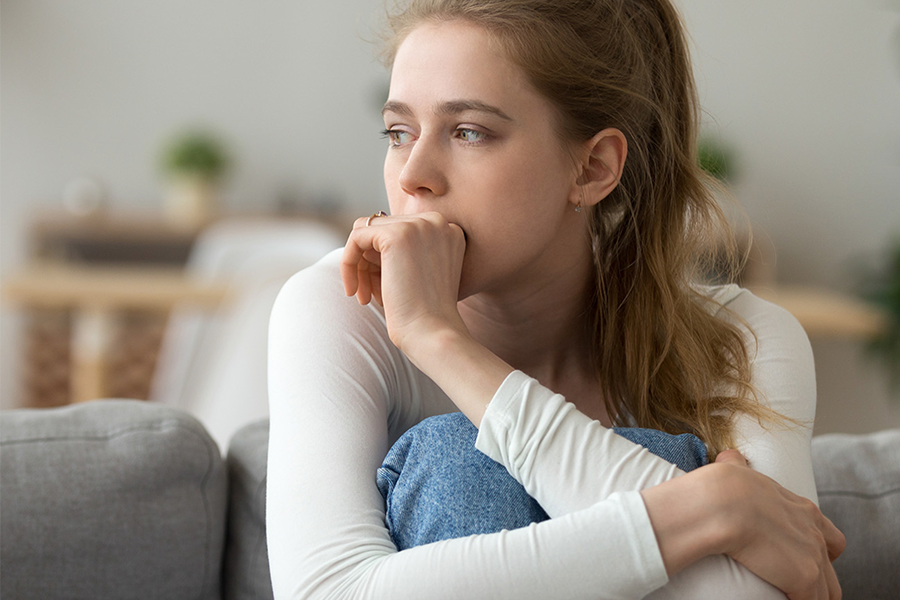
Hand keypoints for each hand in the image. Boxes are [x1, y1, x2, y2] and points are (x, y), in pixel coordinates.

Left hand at [340, 211, 468, 356]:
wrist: (432, 333)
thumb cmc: (427, 315)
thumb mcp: (423, 274)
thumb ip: (406, 251)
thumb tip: (364, 237)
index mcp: (448, 230)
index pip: (400, 230)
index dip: (384, 260)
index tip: (381, 289)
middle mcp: (437, 221)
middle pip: (382, 230)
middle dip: (370, 263)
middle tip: (368, 295)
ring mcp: (418, 225)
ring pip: (367, 233)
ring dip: (360, 266)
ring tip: (364, 297)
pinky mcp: (397, 234)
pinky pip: (356, 237)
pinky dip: (348, 263)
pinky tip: (354, 291)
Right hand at [713, 450, 844, 599]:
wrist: (721, 502)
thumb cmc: (723, 486)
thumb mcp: (738, 470)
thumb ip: (739, 465)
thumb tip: (730, 457)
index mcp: (802, 509)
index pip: (830, 538)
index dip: (819, 551)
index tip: (798, 558)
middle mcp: (814, 532)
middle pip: (832, 569)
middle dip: (817, 581)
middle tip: (791, 584)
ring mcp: (813, 556)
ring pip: (826, 592)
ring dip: (808, 596)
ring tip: (785, 596)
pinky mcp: (804, 577)